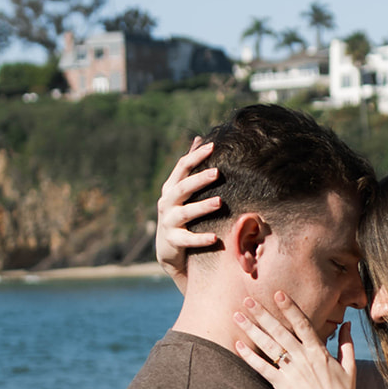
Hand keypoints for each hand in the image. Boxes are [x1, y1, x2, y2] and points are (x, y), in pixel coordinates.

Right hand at [156, 138, 221, 290]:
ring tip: (220, 202)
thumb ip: (190, 167)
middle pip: (182, 188)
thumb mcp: (183, 190)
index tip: (213, 146)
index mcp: (171, 188)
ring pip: (185, 213)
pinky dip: (200, 238)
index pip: (181, 168)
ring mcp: (168, 222)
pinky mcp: (173, 241)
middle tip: (217, 172)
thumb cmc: (181, 213)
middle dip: (199, 179)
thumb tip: (199, 139)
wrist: (169, 249)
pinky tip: (215, 237)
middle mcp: (167, 203)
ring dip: (202, 206)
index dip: (195, 156)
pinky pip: (187, 239)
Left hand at [232, 294, 356, 388]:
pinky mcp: (282, 386)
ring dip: (252, 329)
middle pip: (280, 330)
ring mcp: (292, 371)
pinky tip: (238, 345)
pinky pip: (263, 368)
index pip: (302, 324)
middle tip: (248, 300)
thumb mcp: (349, 367)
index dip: (289, 308)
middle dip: (262, 314)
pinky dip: (249, 356)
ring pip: (268, 345)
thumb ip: (346, 344)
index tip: (278, 294)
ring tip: (238, 316)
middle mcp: (303, 357)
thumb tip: (347, 323)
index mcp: (319, 351)